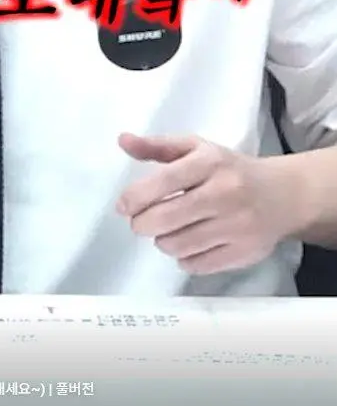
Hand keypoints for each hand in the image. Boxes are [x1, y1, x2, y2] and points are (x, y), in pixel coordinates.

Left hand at [116, 132, 295, 275]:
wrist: (282, 195)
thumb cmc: (229, 169)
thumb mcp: (196, 148)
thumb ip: (157, 146)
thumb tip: (123, 140)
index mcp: (210, 162)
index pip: (164, 182)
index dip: (135, 197)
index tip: (123, 206)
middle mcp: (224, 193)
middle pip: (166, 218)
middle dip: (142, 224)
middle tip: (140, 221)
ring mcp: (236, 225)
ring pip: (178, 245)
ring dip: (162, 241)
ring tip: (168, 230)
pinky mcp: (243, 252)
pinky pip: (196, 265)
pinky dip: (184, 258)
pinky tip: (189, 244)